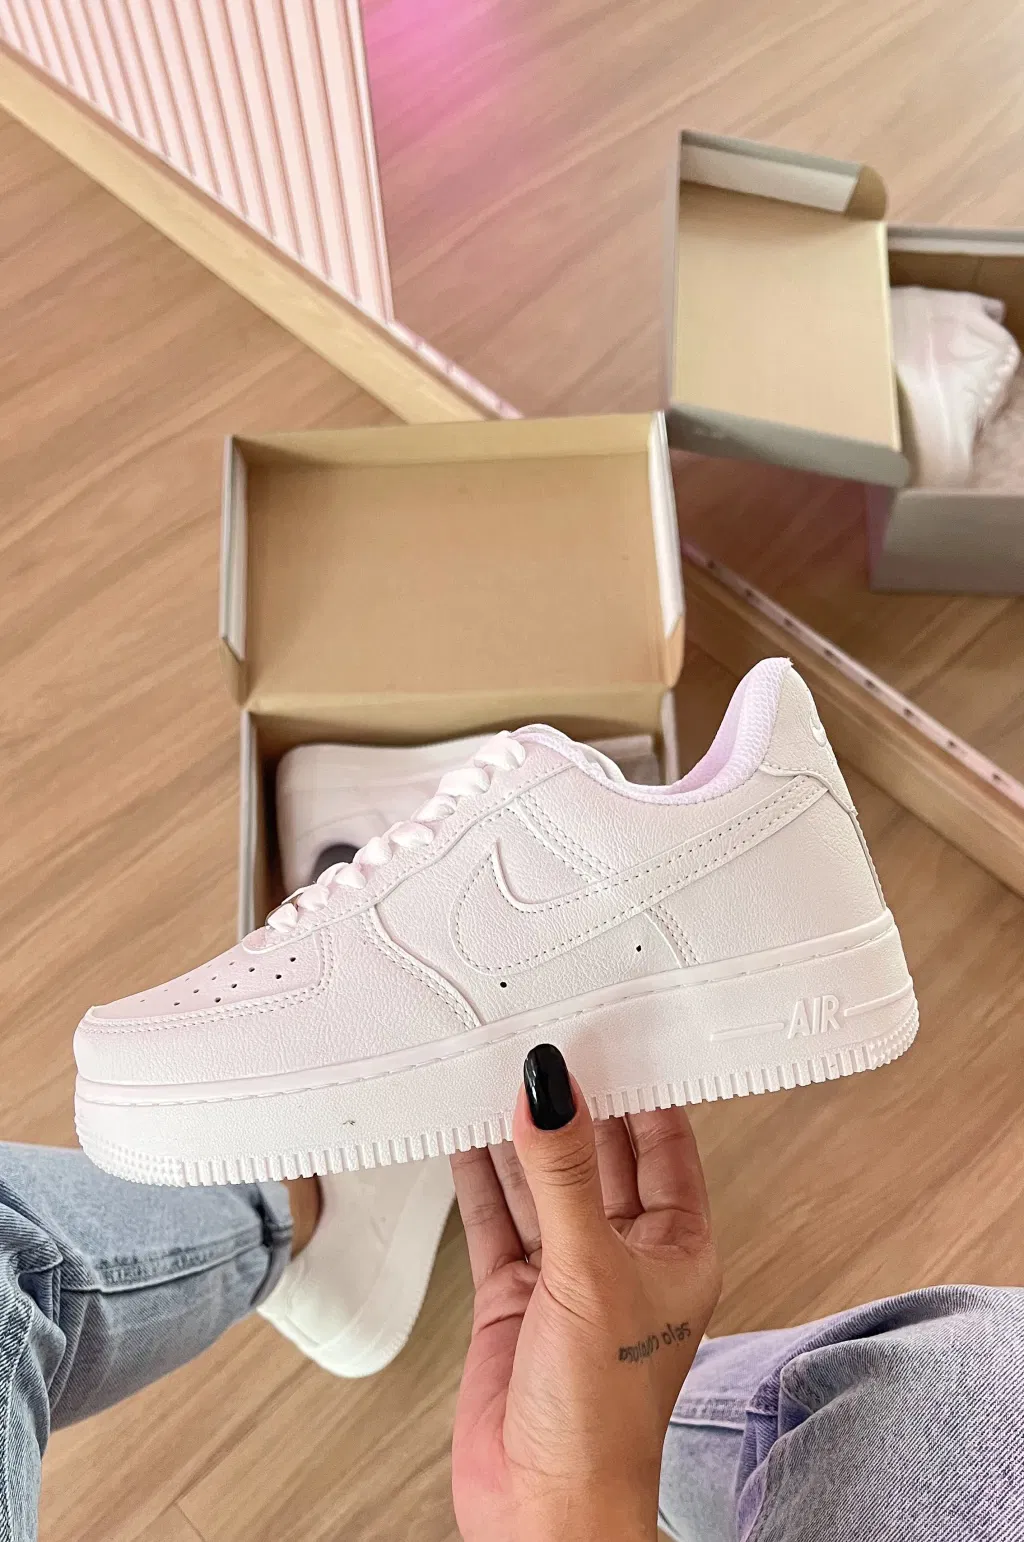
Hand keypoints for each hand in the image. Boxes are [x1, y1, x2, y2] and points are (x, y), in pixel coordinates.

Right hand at [450, 1044, 720, 1541]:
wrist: (542, 1511)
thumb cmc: (604, 1419)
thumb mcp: (590, 1273)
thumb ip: (562, 1174)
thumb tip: (549, 1086)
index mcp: (678, 1247)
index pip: (664, 1142)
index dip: (641, 1084)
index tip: (613, 1026)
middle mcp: (624, 1254)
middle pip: (596, 1154)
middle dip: (572, 1101)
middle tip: (541, 1033)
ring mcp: (566, 1273)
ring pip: (541, 1181)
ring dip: (519, 1133)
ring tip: (493, 1068)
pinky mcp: (514, 1295)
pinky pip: (495, 1217)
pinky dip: (478, 1175)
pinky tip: (463, 1132)